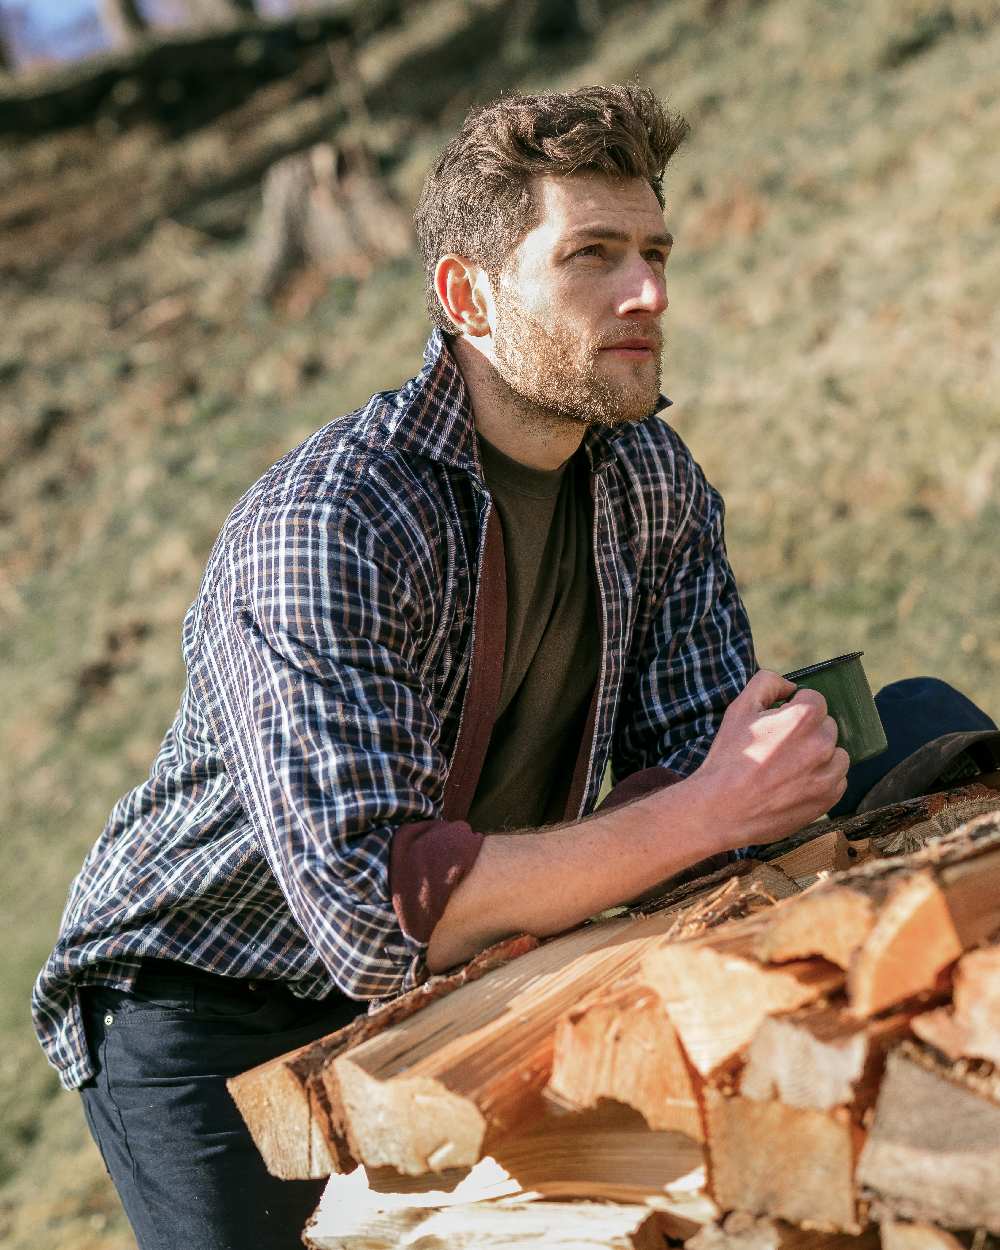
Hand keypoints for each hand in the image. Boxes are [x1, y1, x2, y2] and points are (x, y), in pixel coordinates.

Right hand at [686, 669, 849, 849]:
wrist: (722, 810)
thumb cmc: (728, 758)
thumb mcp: (739, 709)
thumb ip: (767, 683)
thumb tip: (790, 686)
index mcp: (803, 717)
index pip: (814, 699)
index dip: (794, 708)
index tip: (778, 723)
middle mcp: (822, 744)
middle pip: (826, 726)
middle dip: (807, 731)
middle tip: (778, 748)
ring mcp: (828, 774)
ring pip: (836, 753)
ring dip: (820, 756)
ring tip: (789, 767)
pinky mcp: (828, 798)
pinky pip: (837, 780)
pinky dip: (821, 780)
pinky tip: (795, 784)